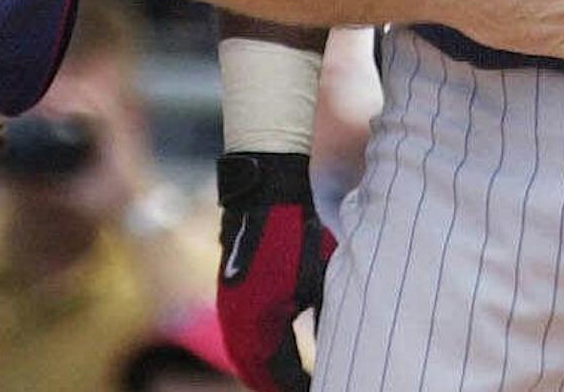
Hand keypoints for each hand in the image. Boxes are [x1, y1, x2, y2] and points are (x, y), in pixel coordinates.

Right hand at [218, 152, 332, 391]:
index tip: (320, 390)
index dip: (299, 388)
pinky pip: (238, 340)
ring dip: (264, 374)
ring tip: (288, 385)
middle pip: (257, 373)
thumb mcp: (322, 278)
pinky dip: (253, 356)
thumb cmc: (299, 232)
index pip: (281, 374)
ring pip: (244, 359)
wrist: (266, 192)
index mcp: (262, 320)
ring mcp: (229, 308)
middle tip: (305, 390)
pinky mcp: (229, 296)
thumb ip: (325, 319)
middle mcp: (239, 321)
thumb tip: (334, 353)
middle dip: (279, 386)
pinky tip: (270, 360)